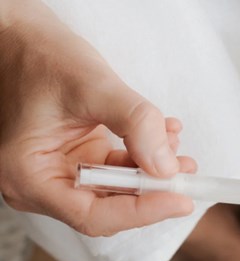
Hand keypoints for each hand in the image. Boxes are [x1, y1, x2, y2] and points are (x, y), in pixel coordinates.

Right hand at [0, 1, 195, 236]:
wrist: (24, 40)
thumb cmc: (42, 57)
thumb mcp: (93, 86)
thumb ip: (135, 124)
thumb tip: (167, 166)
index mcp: (30, 176)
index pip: (94, 215)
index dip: (142, 211)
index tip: (181, 200)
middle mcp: (42, 184)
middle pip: (110, 206)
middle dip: (153, 189)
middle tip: (187, 172)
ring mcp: (62, 173)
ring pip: (120, 188)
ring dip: (154, 170)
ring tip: (178, 147)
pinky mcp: (79, 160)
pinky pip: (119, 169)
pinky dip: (144, 154)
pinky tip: (163, 133)